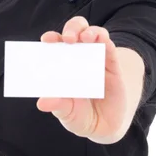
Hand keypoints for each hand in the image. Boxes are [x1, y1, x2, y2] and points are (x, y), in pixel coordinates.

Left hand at [36, 16, 128, 141]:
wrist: (104, 127)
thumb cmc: (79, 115)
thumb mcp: (66, 112)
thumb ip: (57, 105)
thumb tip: (42, 102)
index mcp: (62, 63)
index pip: (55, 43)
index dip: (51, 38)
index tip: (46, 40)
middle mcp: (78, 56)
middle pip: (75, 30)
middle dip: (72, 29)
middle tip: (68, 39)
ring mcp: (96, 58)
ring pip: (95, 33)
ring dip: (90, 32)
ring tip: (86, 38)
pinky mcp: (112, 64)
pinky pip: (110, 48)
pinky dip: (105, 42)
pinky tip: (103, 43)